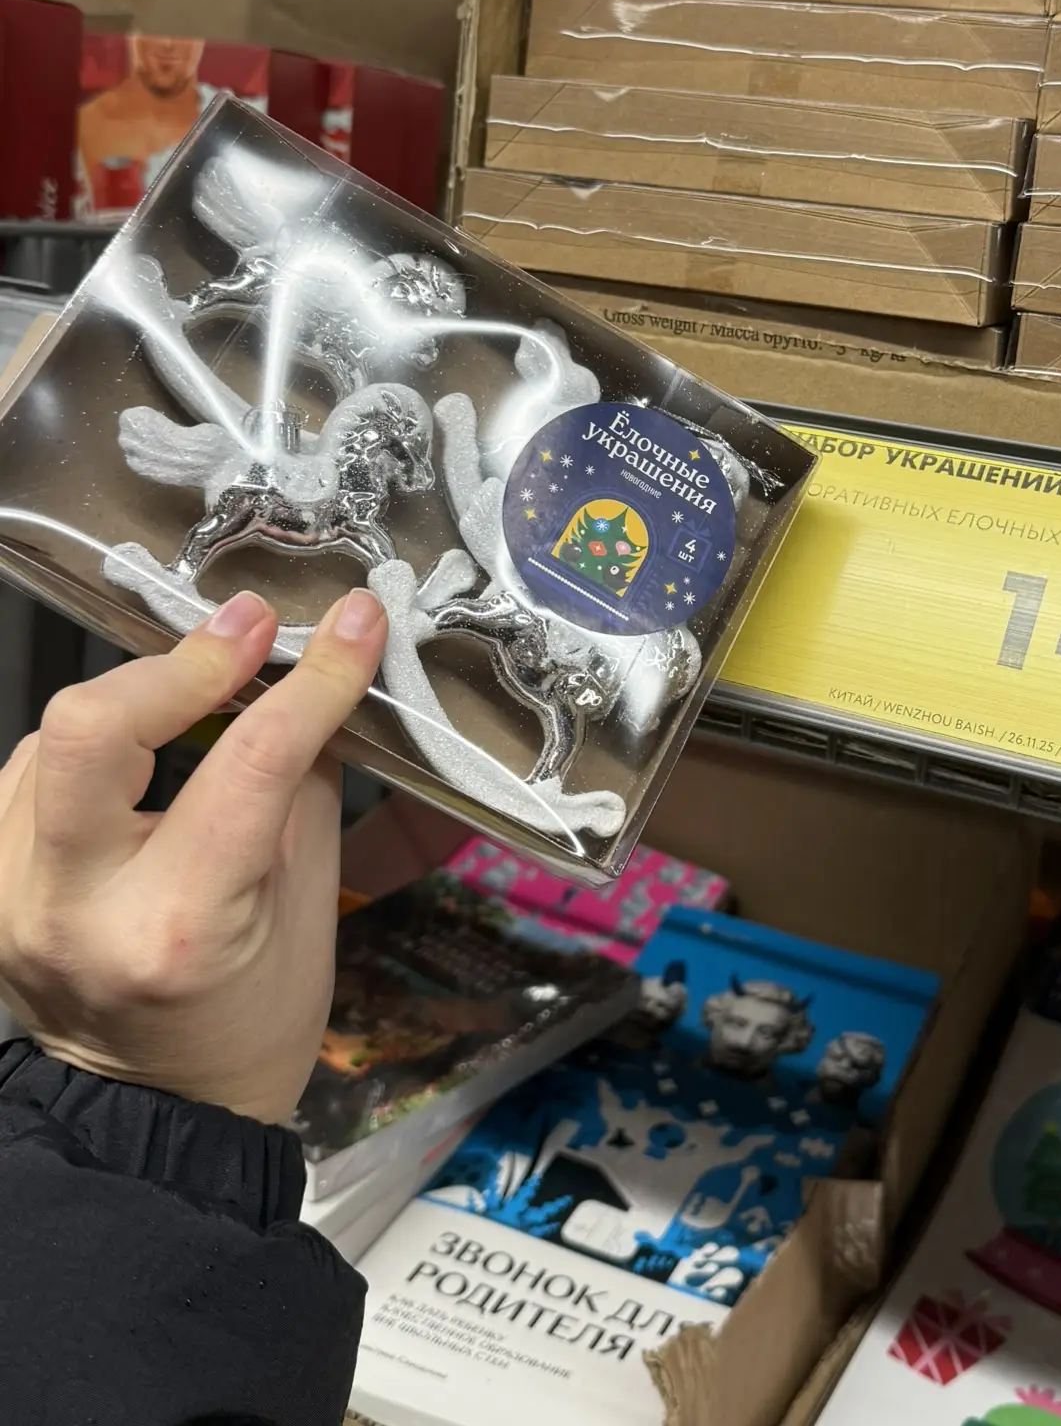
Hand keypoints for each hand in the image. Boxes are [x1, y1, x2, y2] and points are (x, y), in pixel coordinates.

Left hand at [0, 587, 386, 1123]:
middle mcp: (74, 908)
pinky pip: (27, 772)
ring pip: (52, 735)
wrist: (159, 1111)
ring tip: (203, 692)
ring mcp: (10, 899)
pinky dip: (90, 743)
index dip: (311, 679)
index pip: (247, 763)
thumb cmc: (253, 1018)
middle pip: (87, 728)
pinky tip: (139, 748)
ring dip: (138, 698)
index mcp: (178, 925)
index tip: (351, 623)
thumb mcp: (309, 903)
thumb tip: (313, 674)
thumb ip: (301, 778)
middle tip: (249, 632)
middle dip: (177, 661)